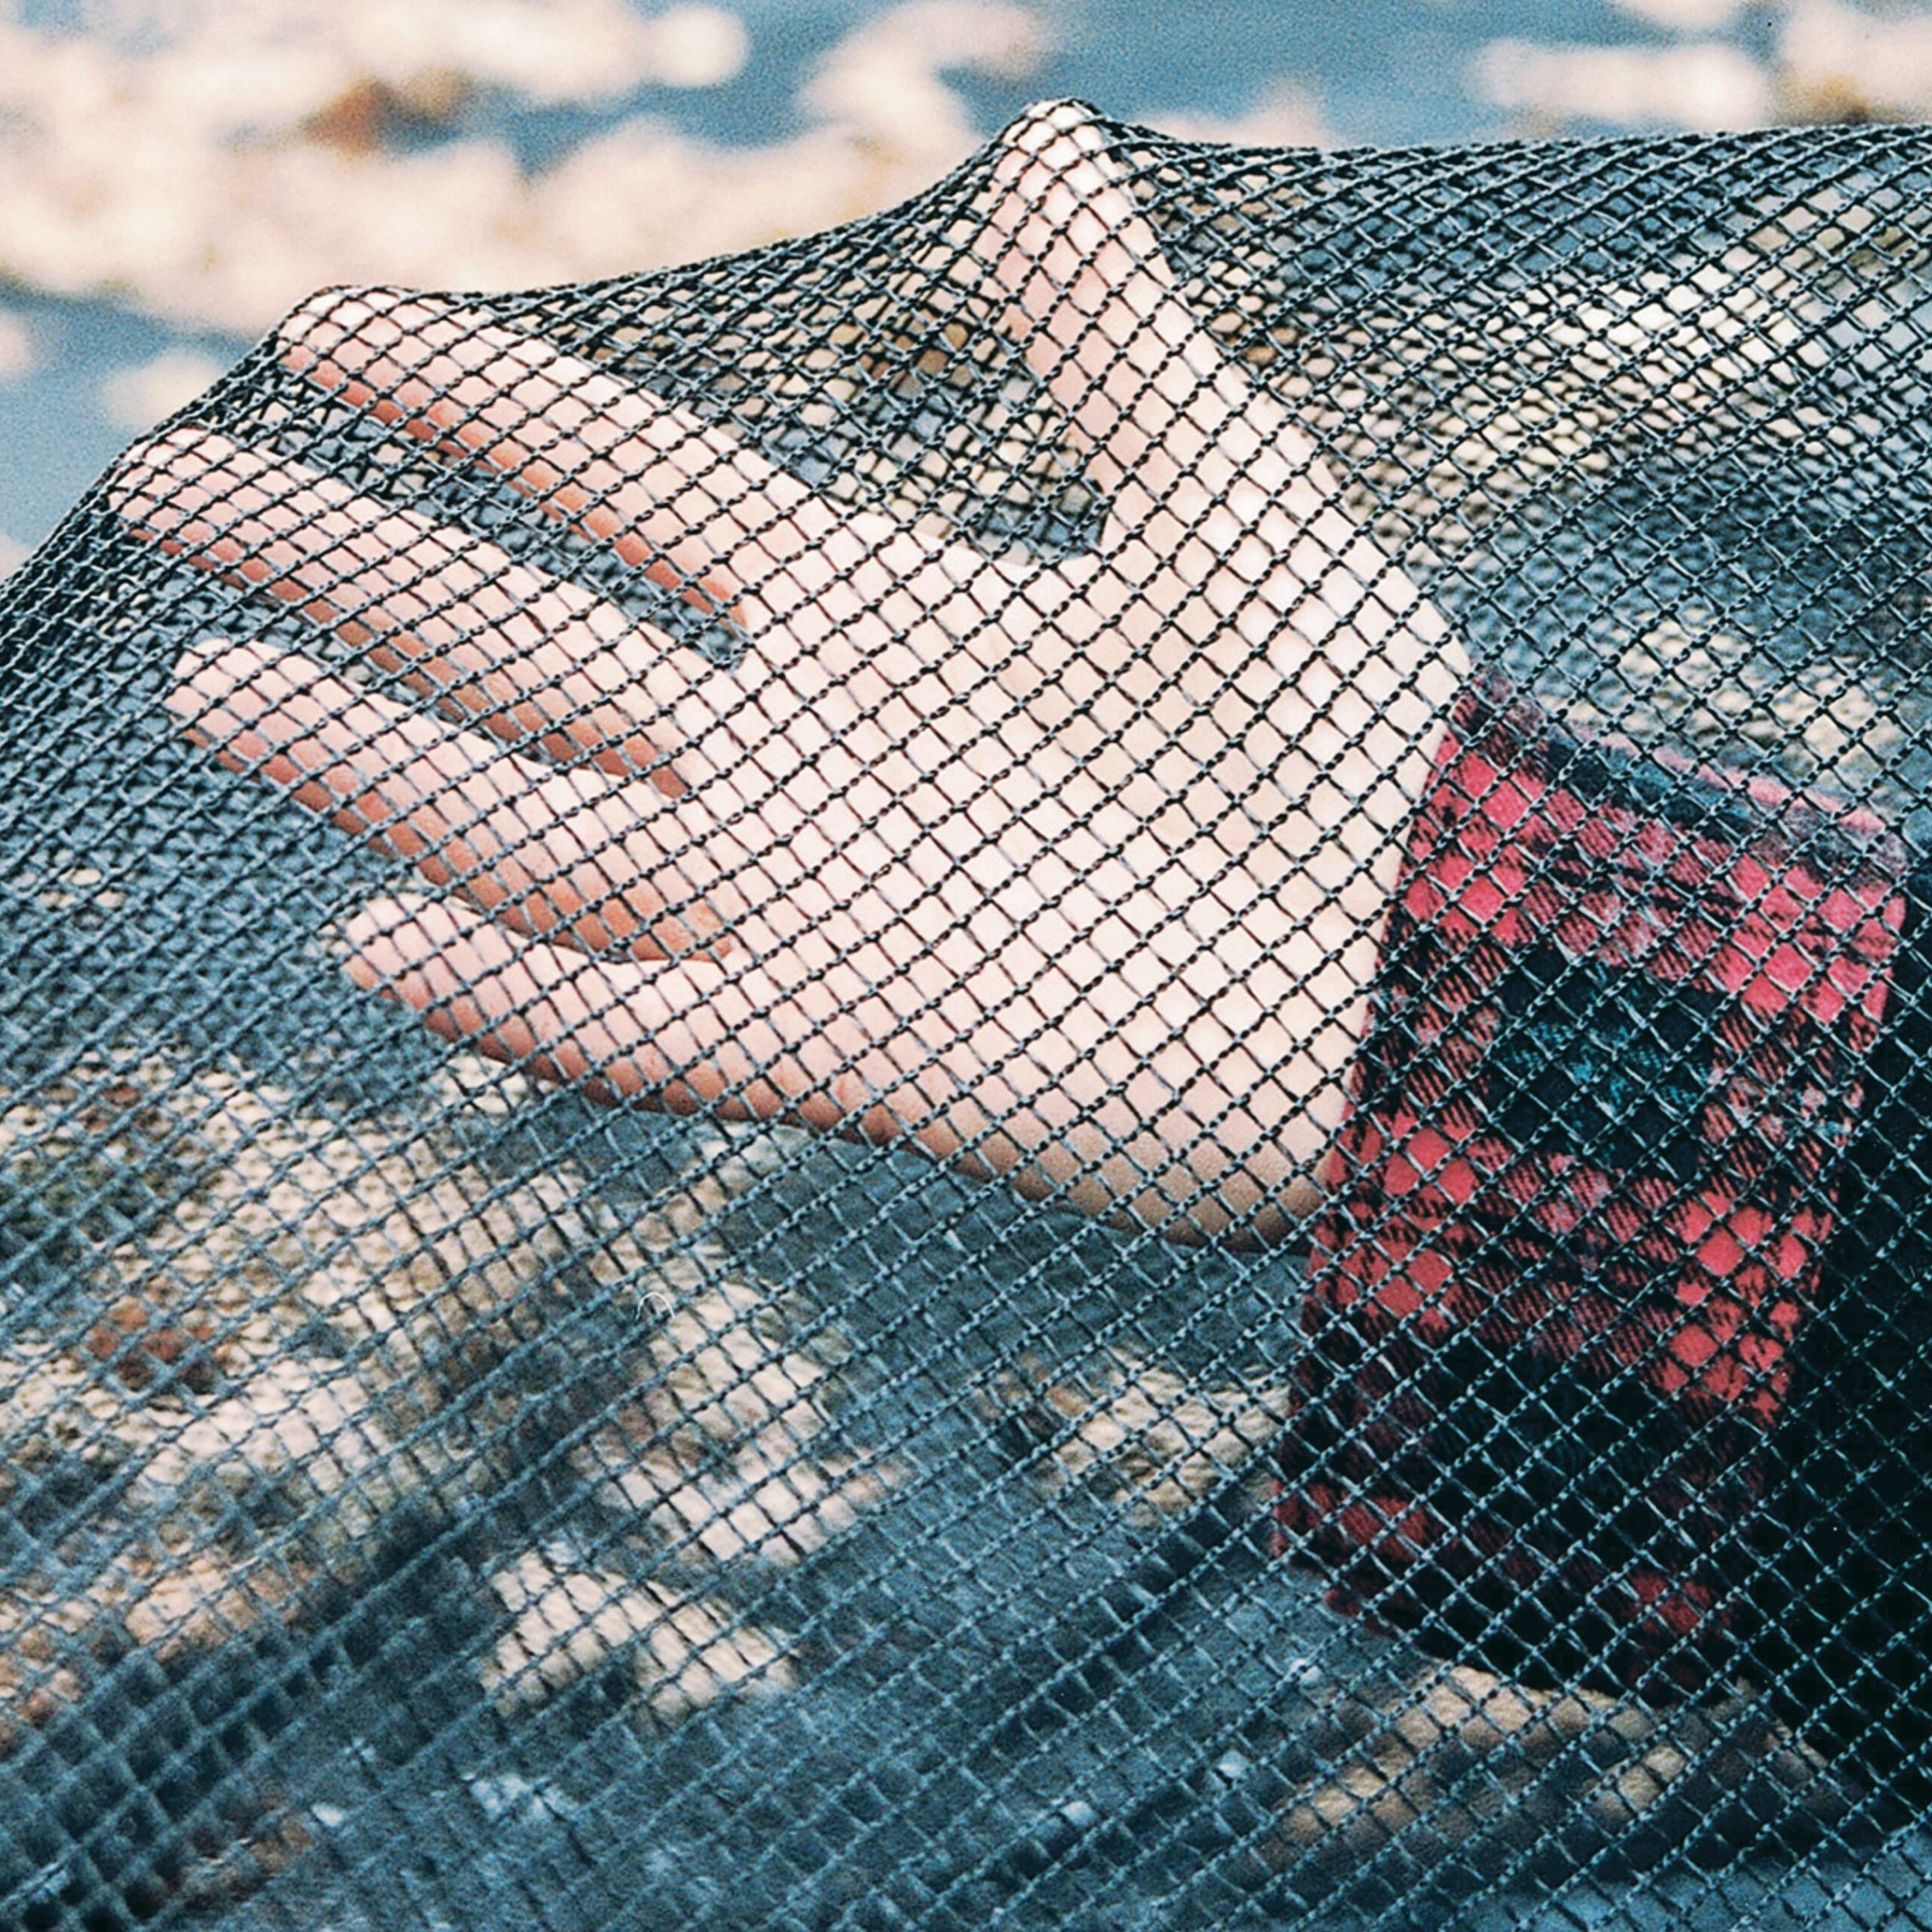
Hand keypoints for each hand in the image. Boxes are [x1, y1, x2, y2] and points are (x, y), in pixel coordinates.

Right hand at [112, 101, 1466, 1241]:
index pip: (625, 487)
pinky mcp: (845, 1052)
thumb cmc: (1358, 740)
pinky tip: (379, 942)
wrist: (1439, 966)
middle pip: (528, 646)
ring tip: (217, 681)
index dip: (475, 403)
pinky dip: (515, 997)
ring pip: (539, 830)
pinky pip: (639, 1026)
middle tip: (166, 490)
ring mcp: (810, 909)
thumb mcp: (1224, 501)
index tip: (317, 329)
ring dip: (375, 766)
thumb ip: (1108, 343)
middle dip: (351, 567)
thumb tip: (1045, 147)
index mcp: (877, 617)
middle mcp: (806, 758)